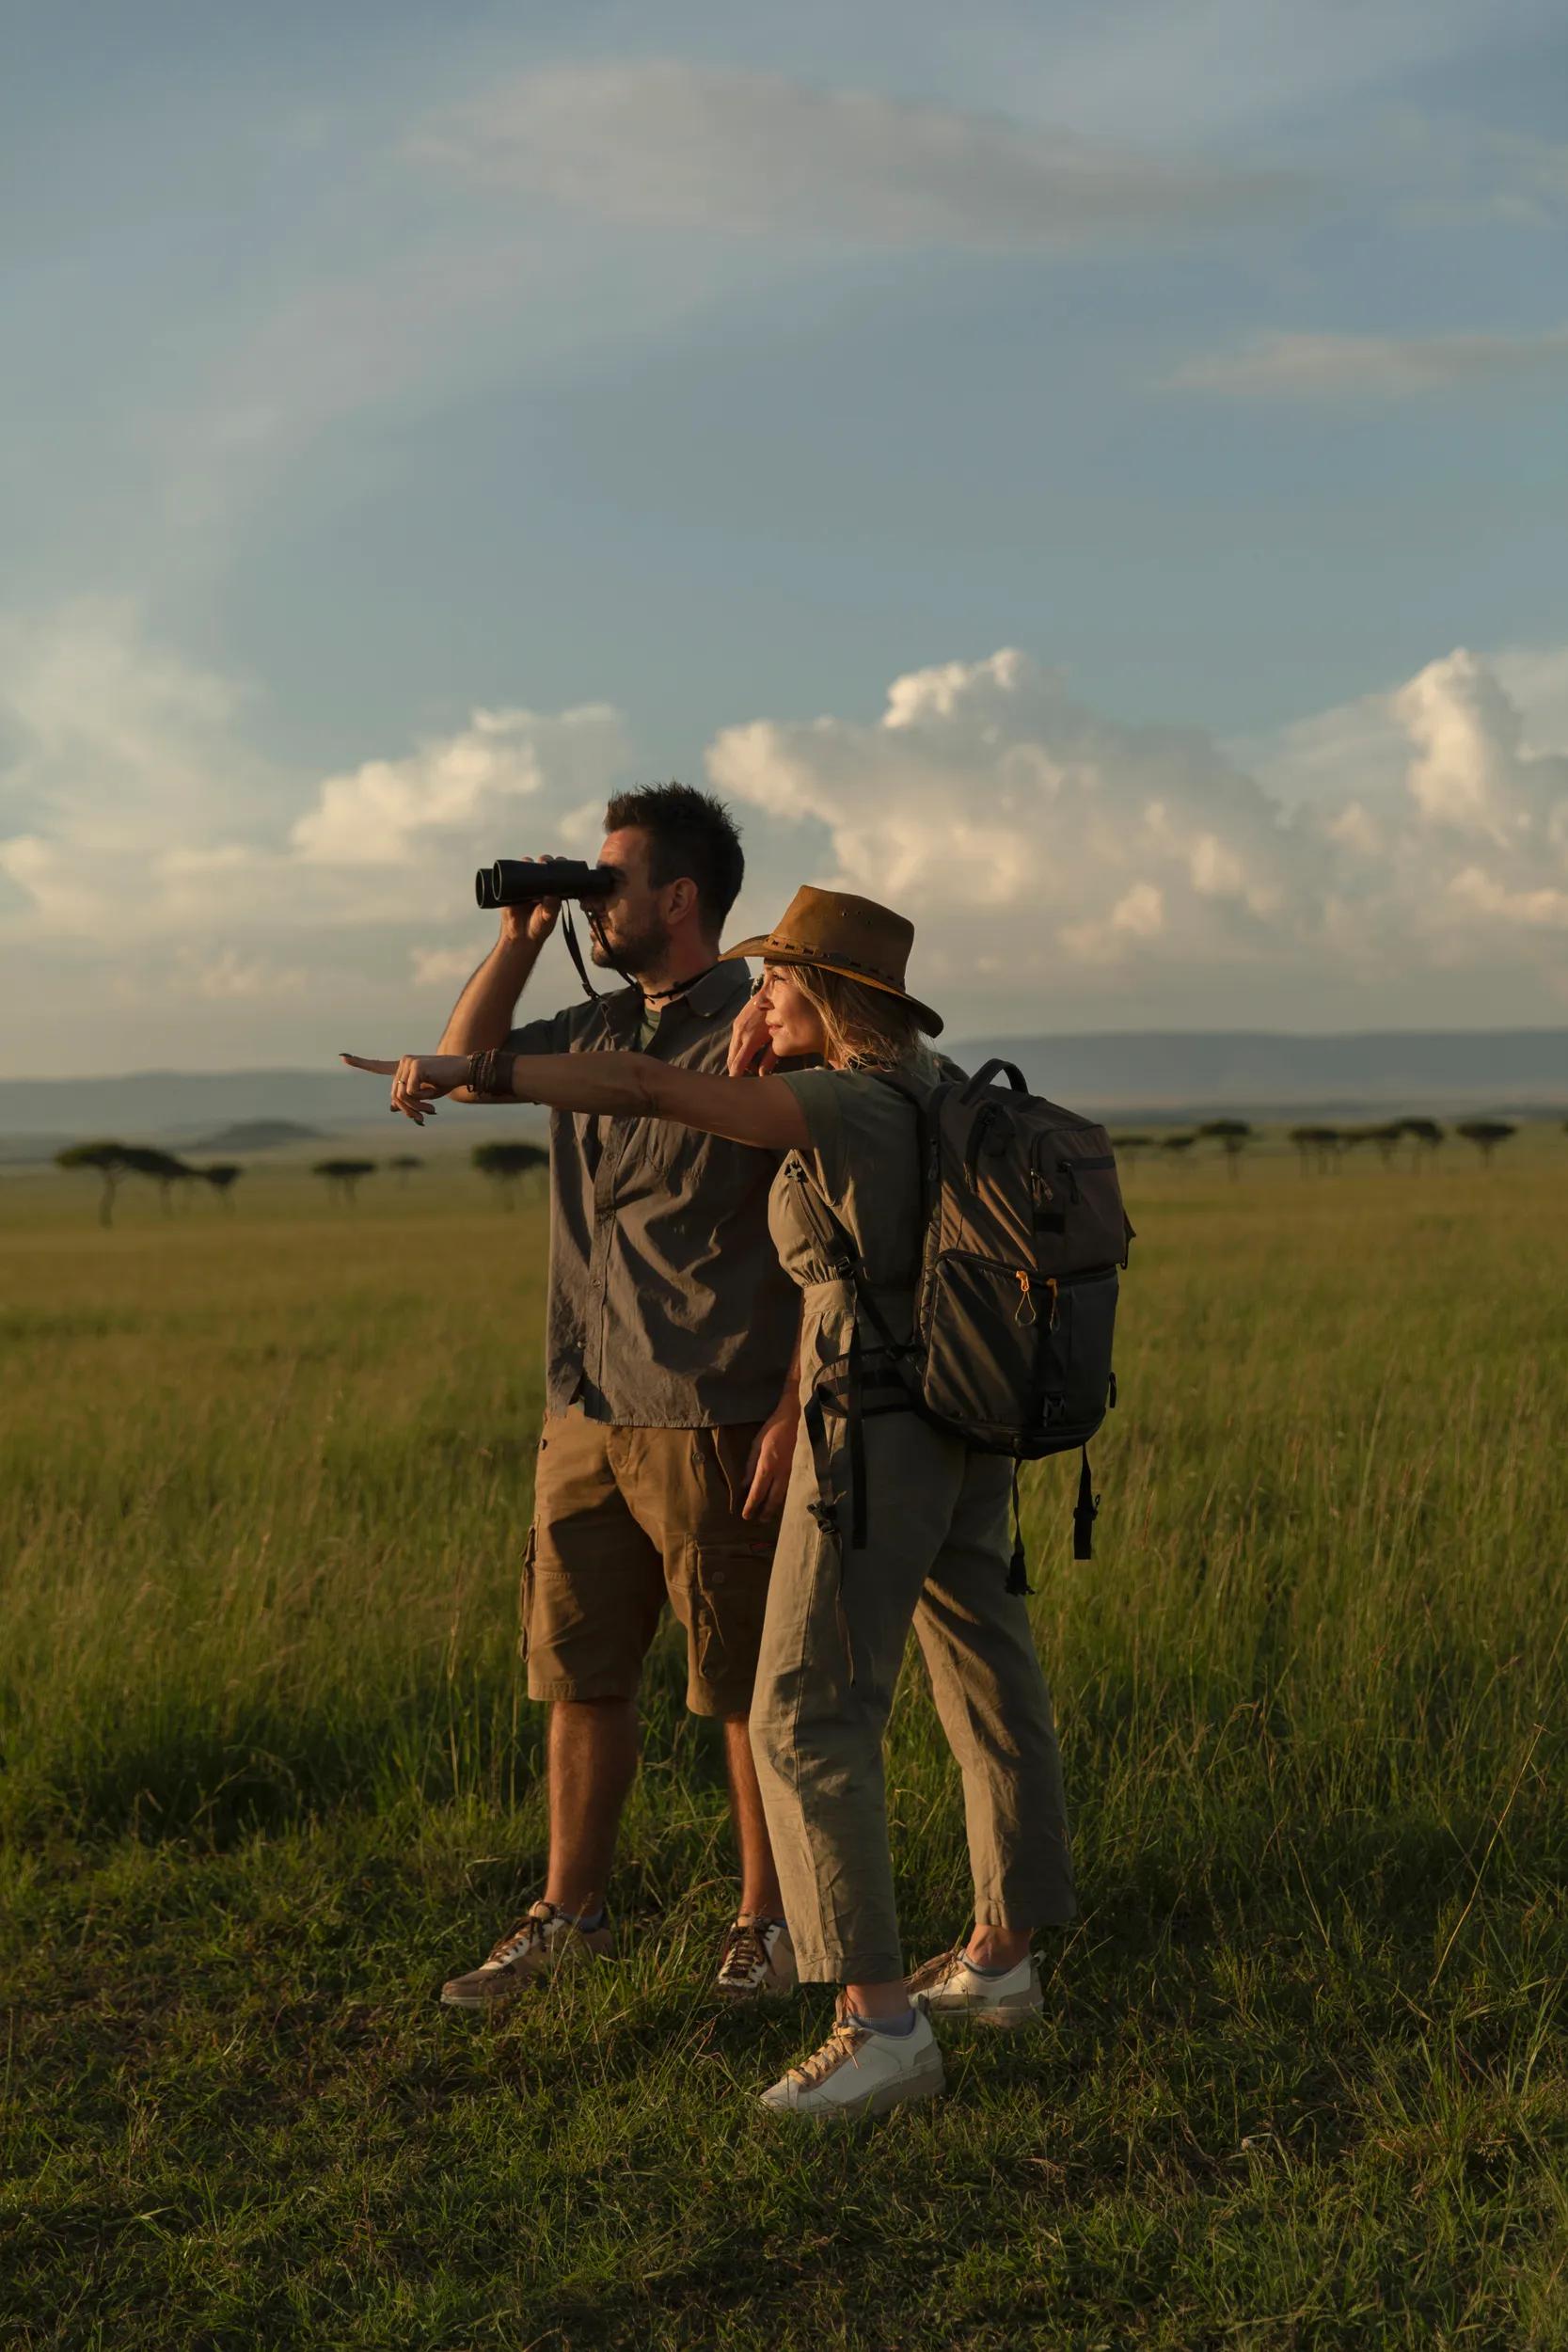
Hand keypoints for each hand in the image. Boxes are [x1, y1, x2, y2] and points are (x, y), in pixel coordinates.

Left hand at [340, 1052, 470, 1124]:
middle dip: (408, 1110)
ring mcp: (407, 1063)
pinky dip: (423, 1098)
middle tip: (423, 1118)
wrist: (462, 1072)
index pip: (378, 1066)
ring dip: (416, 1108)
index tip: (342, 1056)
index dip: (360, 1063)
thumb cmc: (445, 1082)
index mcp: (403, 1068)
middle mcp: (402, 1063)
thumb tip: (391, 1107)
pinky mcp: (414, 1065)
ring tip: (431, 1110)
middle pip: (394, 1095)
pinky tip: (433, 1090)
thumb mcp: (425, 1095)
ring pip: (401, 1096)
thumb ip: (408, 1099)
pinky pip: (411, 1092)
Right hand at [501, 854, 562, 948]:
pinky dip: (513, 868)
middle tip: (544, 862)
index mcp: (554, 888)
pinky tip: (516, 867)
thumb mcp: (547, 918)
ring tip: (530, 864)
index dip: (560, 864)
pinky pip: (511, 873)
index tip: (561, 861)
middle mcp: (541, 882)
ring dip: (528, 861)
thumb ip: (551, 907)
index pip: (558, 871)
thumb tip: (552, 895)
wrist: (519, 935)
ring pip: (527, 865)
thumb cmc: (538, 926)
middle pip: (543, 864)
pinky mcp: (512, 886)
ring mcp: (525, 883)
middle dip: (545, 860)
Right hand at [727, 990, 776, 1077]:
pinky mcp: (736, 1023)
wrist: (771, 991)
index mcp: (750, 1039)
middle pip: (731, 1059)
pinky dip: (739, 1051)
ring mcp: (736, 1028)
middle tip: (745, 1080)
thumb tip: (762, 1074)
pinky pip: (734, 1042)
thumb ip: (769, 1057)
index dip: (735, 1077)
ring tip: (751, 1065)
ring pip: (732, 1051)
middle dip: (736, 1070)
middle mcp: (740, 1034)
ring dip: (739, 1060)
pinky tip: (750, 1052)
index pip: (738, 1063)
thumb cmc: (778, 1016)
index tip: (734, 1088)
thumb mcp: (776, 1038)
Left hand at [741, 1405, 797, 1519]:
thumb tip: (745, 1484)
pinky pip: (788, 1489)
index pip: (757, 1492)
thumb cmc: (772, 1430)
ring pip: (782, 1496)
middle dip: (765, 1512)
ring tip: (767, 1516)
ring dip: (774, 1507)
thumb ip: (750, 1466)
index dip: (751, 1505)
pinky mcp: (796, 1470)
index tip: (745, 1515)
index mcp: (767, 1466)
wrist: (794, 1420)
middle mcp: (780, 1473)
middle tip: (758, 1521)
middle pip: (772, 1499)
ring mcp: (791, 1473)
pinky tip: (778, 1501)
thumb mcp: (756, 1446)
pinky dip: (782, 1498)